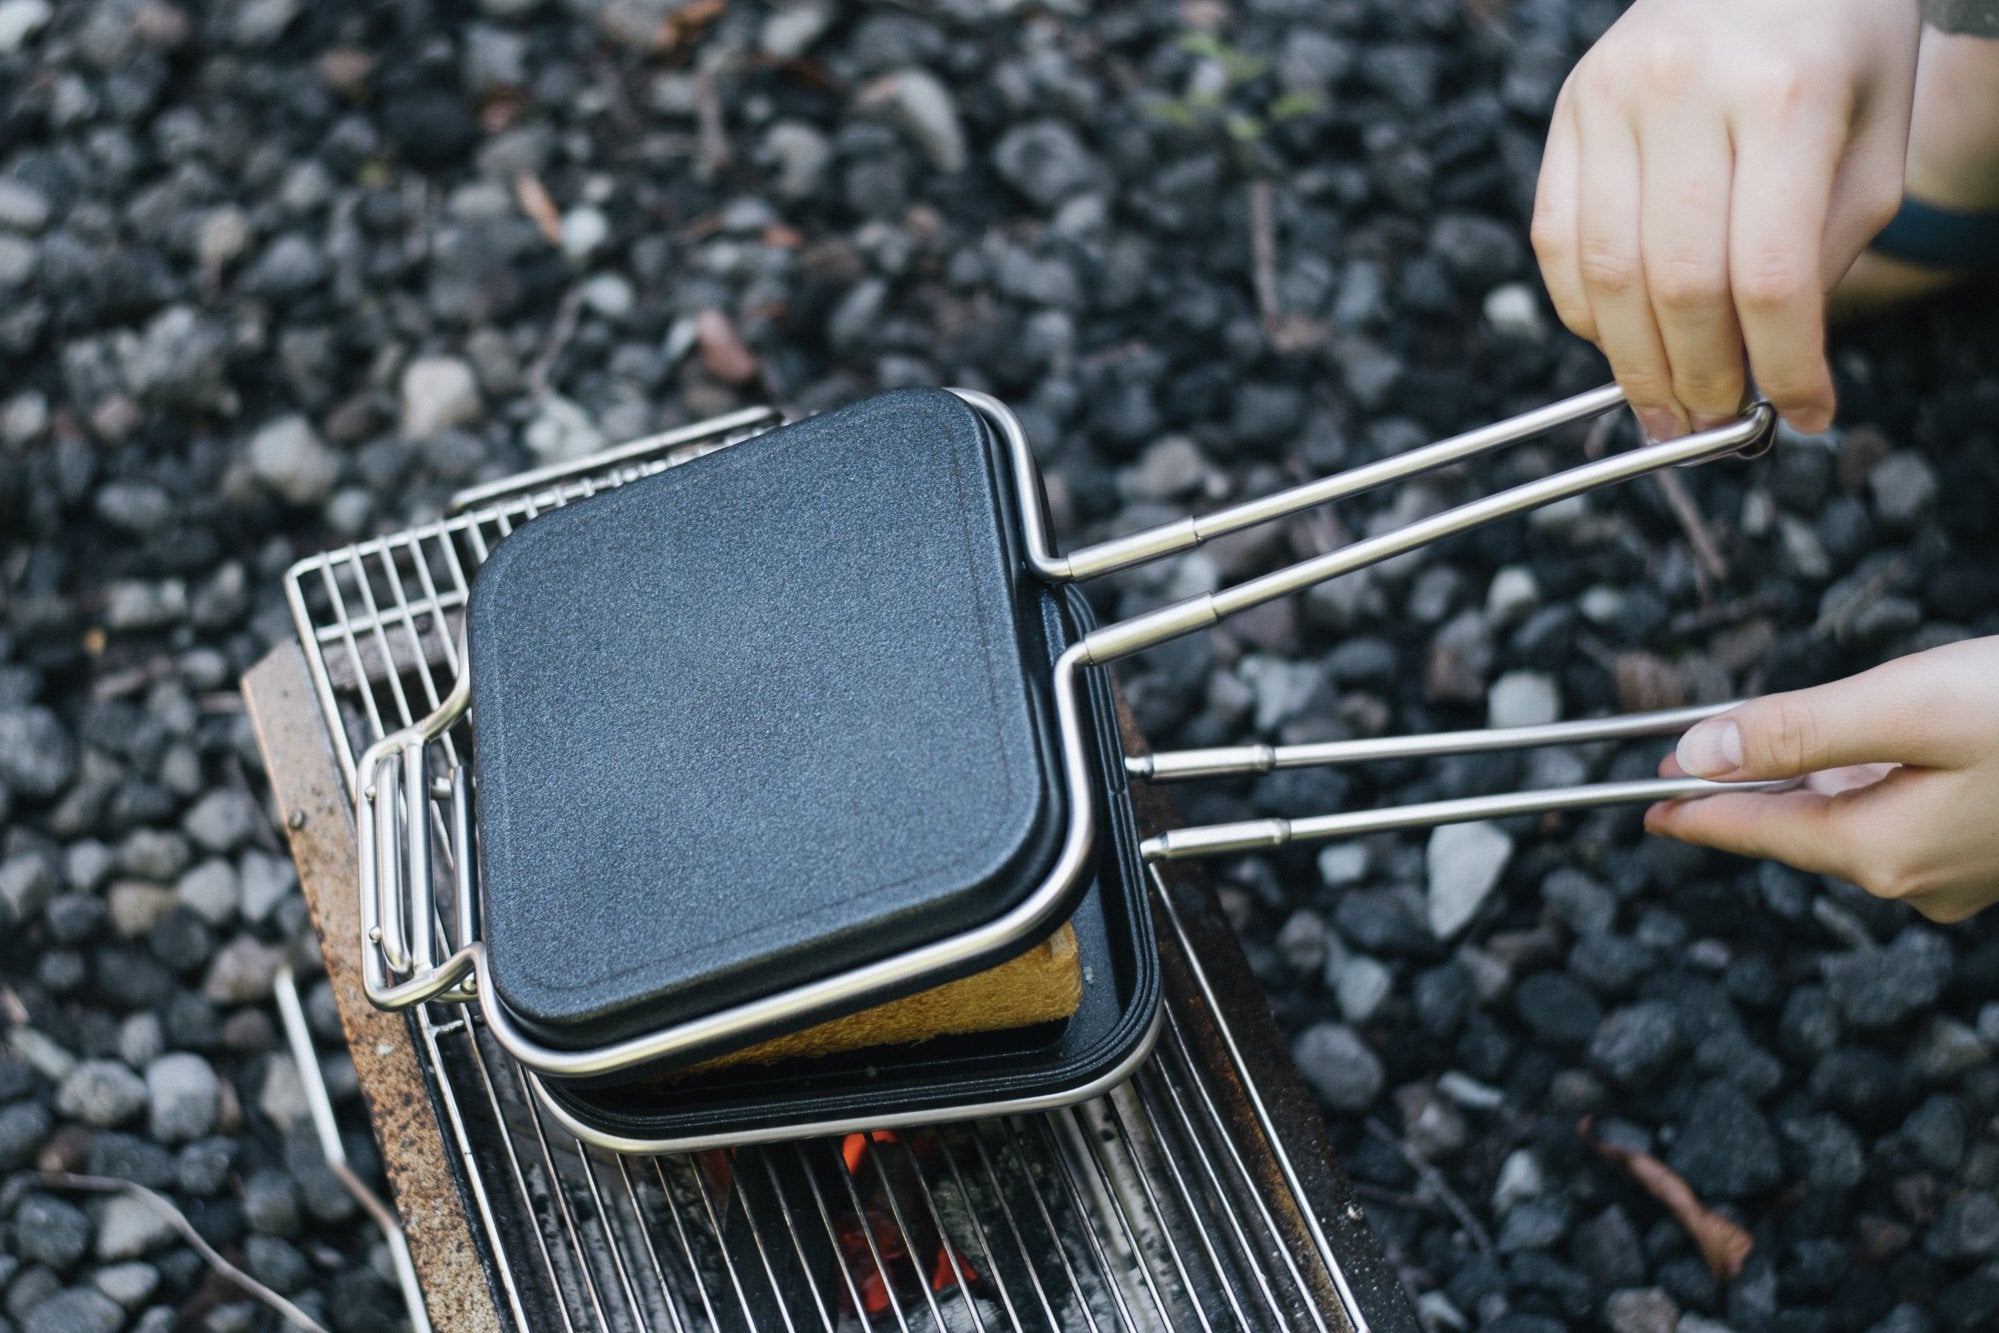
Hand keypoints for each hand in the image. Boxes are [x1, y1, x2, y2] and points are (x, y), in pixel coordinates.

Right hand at [1531, 0, 1919, 438]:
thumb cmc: (1837, 56)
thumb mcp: (1872, 146)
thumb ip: (1822, 255)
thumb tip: (1764, 371)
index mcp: (1786, 95)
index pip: (1770, 276)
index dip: (1782, 366)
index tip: (1801, 415)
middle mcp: (1685, 91)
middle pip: (1676, 284)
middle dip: (1701, 376)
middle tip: (1717, 425)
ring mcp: (1610, 98)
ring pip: (1603, 274)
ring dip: (1634, 362)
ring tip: (1667, 405)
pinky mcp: (1567, 111)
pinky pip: (1555, 241)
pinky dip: (1584, 311)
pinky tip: (1622, 340)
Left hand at [1643, 637, 1998, 922]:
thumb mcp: (1909, 706)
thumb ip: (1800, 731)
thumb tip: (1701, 752)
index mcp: (1885, 852)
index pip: (1762, 832)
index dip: (1699, 814)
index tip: (1650, 811)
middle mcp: (1920, 878)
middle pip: (1801, 829)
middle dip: (1742, 793)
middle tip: (1683, 766)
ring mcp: (1960, 871)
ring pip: (1851, 823)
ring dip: (1799, 787)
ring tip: (1750, 754)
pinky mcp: (1990, 846)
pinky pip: (1897, 818)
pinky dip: (1856, 788)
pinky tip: (1847, 761)